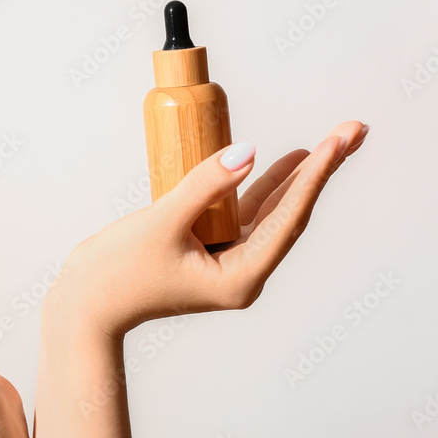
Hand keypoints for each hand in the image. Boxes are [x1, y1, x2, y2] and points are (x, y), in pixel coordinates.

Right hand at [29, 121, 368, 437]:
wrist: (84, 306)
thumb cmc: (116, 273)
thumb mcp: (162, 224)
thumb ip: (205, 186)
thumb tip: (248, 152)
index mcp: (241, 277)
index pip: (288, 218)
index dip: (315, 176)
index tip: (337, 141)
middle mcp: (242, 271)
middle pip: (291, 212)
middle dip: (321, 171)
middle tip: (354, 131)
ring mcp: (226, 260)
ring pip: (271, 210)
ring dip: (297, 175)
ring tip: (332, 142)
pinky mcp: (208, 249)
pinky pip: (244, 212)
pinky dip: (260, 184)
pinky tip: (280, 161)